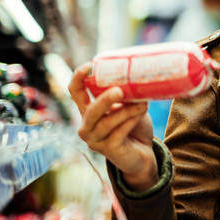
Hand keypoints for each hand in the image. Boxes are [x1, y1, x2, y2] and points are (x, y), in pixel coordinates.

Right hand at [69, 64, 157, 191]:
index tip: (90, 65)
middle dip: (104, 99)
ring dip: (127, 110)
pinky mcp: (108, 149)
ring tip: (144, 103)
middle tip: (120, 90)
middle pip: (90, 109)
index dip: (78, 77)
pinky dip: (132, 120)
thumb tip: (136, 76)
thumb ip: (127, 95)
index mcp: (88, 111)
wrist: (143, 155)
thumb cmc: (134, 127)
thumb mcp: (129, 107)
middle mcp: (87, 125)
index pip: (75, 91)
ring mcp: (95, 139)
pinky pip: (119, 131)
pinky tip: (142, 113)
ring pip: (107, 121)